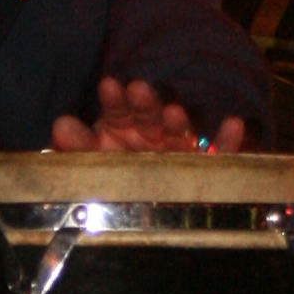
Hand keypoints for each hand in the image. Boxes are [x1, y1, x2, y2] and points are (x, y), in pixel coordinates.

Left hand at [50, 78, 251, 154]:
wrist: (142, 206)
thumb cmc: (113, 174)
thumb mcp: (90, 161)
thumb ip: (77, 145)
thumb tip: (60, 126)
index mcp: (122, 127)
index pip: (118, 109)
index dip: (114, 99)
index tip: (108, 87)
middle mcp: (151, 134)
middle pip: (149, 114)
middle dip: (144, 103)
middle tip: (138, 90)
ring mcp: (178, 148)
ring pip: (180, 130)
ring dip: (177, 120)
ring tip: (174, 114)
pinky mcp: (204, 164)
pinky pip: (219, 151)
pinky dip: (228, 141)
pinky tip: (233, 126)